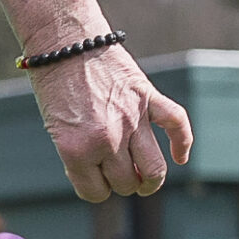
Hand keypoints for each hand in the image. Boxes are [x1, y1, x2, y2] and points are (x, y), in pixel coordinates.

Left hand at [27, 44, 192, 202]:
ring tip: (146, 181)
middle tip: (114, 174)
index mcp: (76, 151)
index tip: (90, 176)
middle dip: (121, 184)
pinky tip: (181, 157)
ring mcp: (130, 119)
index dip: (94, 187)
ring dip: (150, 180)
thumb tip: (108, 179)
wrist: (65, 46)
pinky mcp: (148, 97)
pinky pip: (177, 125)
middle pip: (126, 183)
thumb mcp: (58, 131)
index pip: (96, 192)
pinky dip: (183, 144)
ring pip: (153, 168)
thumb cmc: (56, 90)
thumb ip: (82, 156)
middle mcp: (106, 139)